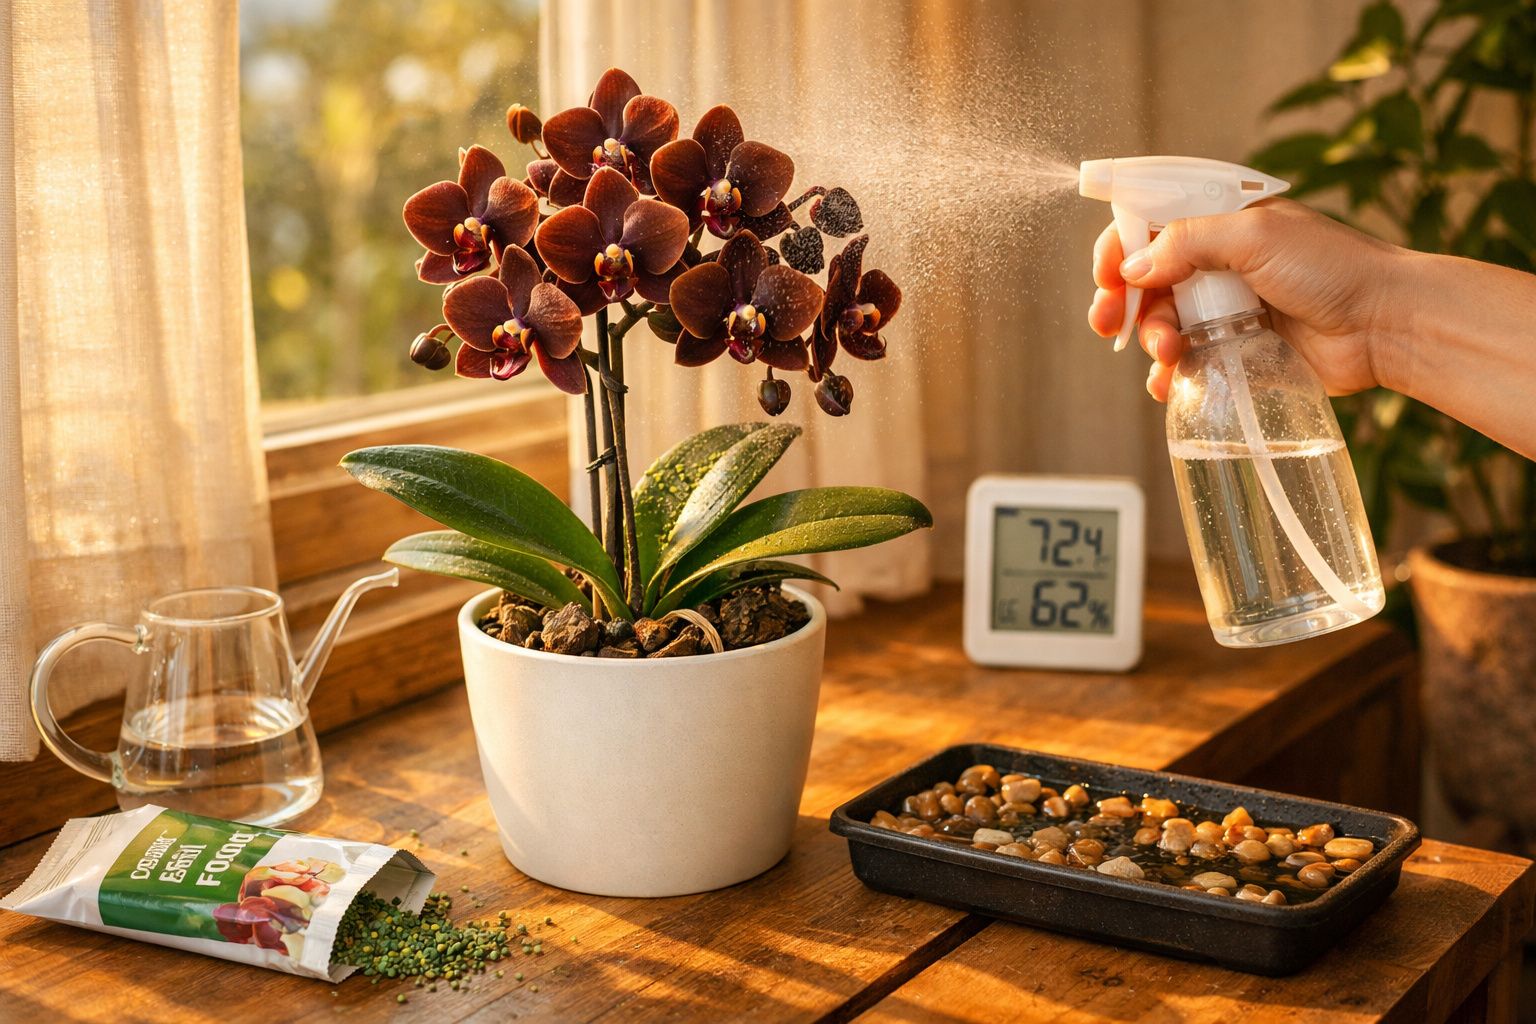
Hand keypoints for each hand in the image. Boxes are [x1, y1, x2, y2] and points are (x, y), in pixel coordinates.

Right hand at [1087, 198, 1411, 400]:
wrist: (1385, 324)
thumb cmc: (1332, 268)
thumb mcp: (1255, 235)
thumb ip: (1187, 241)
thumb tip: (1133, 265)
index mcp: (1221, 223)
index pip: (1150, 226)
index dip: (1119, 247)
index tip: (1105, 275)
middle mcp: (1218, 264)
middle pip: (1146, 281)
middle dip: (1121, 302)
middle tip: (1107, 323)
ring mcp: (1226, 310)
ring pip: (1162, 325)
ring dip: (1151, 339)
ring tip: (1168, 352)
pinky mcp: (1236, 352)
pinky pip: (1186, 364)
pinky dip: (1169, 375)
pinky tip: (1167, 383)